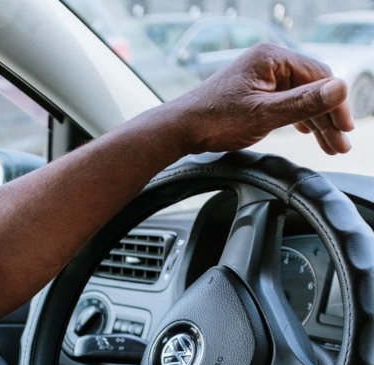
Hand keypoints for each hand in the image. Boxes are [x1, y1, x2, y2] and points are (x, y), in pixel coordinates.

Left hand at [178, 43, 353, 154]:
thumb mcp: (264, 115)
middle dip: (327, 118)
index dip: (335, 104)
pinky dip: (297, 118)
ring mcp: (259, 76)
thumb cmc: (214, 121)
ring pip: (298, 97)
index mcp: (271, 58)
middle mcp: (267, 62)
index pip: (318, 76)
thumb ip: (303, 103)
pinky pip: (284, 102)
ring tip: (330, 146)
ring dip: (315, 122)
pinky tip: (307, 132)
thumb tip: (340, 89)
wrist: (179, 129)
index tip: (345, 129)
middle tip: (340, 144)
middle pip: (311, 88)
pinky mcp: (253, 91)